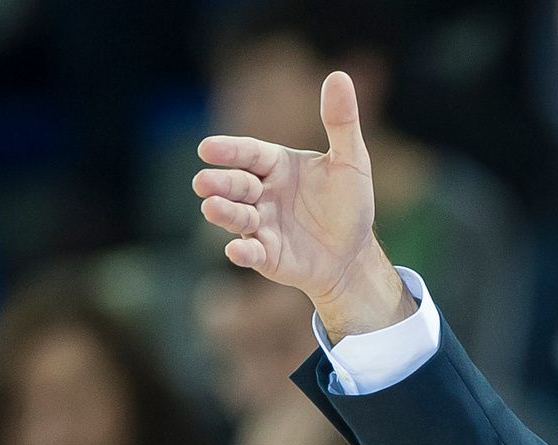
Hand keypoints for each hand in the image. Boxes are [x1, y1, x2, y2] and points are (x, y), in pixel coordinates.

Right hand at [193, 71, 414, 339]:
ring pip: (236, 217)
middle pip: (236, 185)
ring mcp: (260, 225)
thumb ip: (340, 122)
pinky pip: (252, 253)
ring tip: (211, 208)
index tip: (207, 148)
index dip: (229, 151)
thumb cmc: (348, 204)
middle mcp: (262, 193)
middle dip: (220, 183)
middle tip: (204, 182)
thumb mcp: (351, 161)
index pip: (249, 154)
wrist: (353, 253)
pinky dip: (243, 252)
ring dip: (224, 213)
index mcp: (276, 166)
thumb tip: (339, 75)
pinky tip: (237, 251)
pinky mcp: (266, 256)